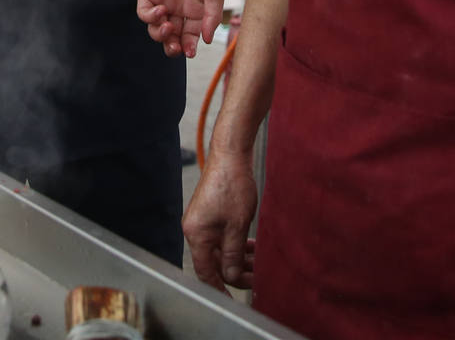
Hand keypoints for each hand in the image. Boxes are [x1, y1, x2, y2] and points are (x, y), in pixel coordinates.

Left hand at [136, 0, 223, 57]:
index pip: (190, 37)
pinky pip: (144, 13)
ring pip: (155, 29)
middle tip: (175, 47)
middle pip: (171, 38)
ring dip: (160, 34)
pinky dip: (150, 17)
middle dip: (171, 47)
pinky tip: (160, 11)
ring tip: (168, 26)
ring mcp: (162, 1)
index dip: (189, 47)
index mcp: (196, 11)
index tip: (190, 52)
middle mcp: (178, 9)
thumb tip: (208, 38)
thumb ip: (212, 15)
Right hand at [183, 148, 257, 290]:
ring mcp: (203, 222)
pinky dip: (237, 245)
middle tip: (257, 279)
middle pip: (214, 262)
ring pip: (221, 251)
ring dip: (239, 259)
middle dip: (236, 272)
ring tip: (259, 263)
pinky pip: (223, 239)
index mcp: (196, 234)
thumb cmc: (232, 185)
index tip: (232, 300)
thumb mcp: (237, 226)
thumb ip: (233, 255)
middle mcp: (195, 230)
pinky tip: (252, 247)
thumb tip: (232, 277)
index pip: (205, 272)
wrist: (231, 154)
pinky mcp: (211, 215)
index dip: (220, 288)